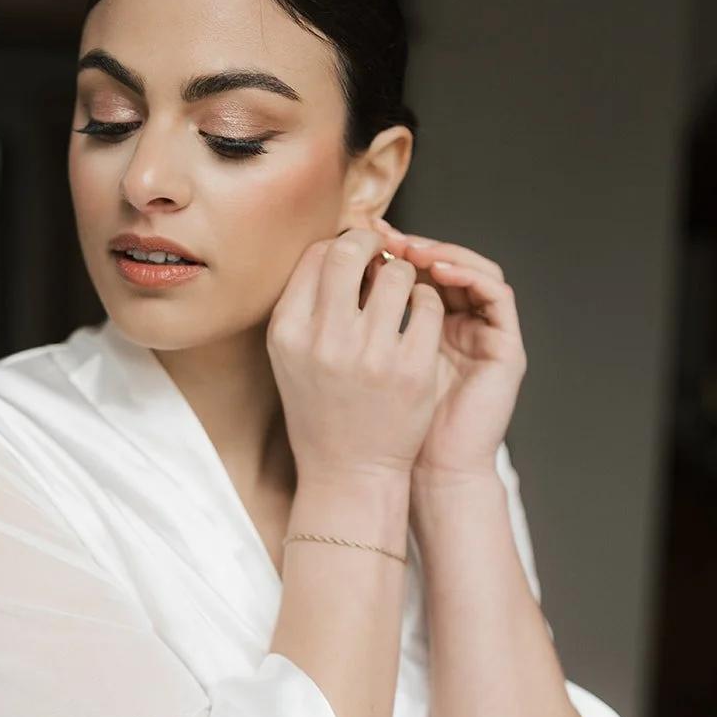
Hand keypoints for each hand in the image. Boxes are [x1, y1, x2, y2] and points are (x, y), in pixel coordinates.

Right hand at [267, 228, 445, 485]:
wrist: (348, 471)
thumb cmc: (321, 409)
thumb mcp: (293, 357)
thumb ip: (307, 305)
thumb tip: (341, 248)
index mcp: (288, 331)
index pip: (316, 256)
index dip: (342, 245)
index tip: (357, 255)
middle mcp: (324, 340)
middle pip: (351, 252)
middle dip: (373, 244)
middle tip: (385, 254)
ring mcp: (369, 355)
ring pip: (398, 275)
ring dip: (405, 276)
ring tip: (403, 294)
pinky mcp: (410, 369)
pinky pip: (428, 306)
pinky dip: (428, 304)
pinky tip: (420, 319)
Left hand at [372, 219, 526, 485]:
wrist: (416, 473)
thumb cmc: (379, 427)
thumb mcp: (357, 363)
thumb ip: (352, 322)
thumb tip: (320, 272)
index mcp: (422, 327)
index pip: (412, 269)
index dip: (386, 249)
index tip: (354, 238)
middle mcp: (457, 325)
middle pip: (442, 263)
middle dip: (411, 243)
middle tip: (382, 233)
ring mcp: (484, 334)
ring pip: (472, 269)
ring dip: (441, 252)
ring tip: (409, 249)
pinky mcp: (506, 347)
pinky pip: (497, 293)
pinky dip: (470, 275)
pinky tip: (437, 271)